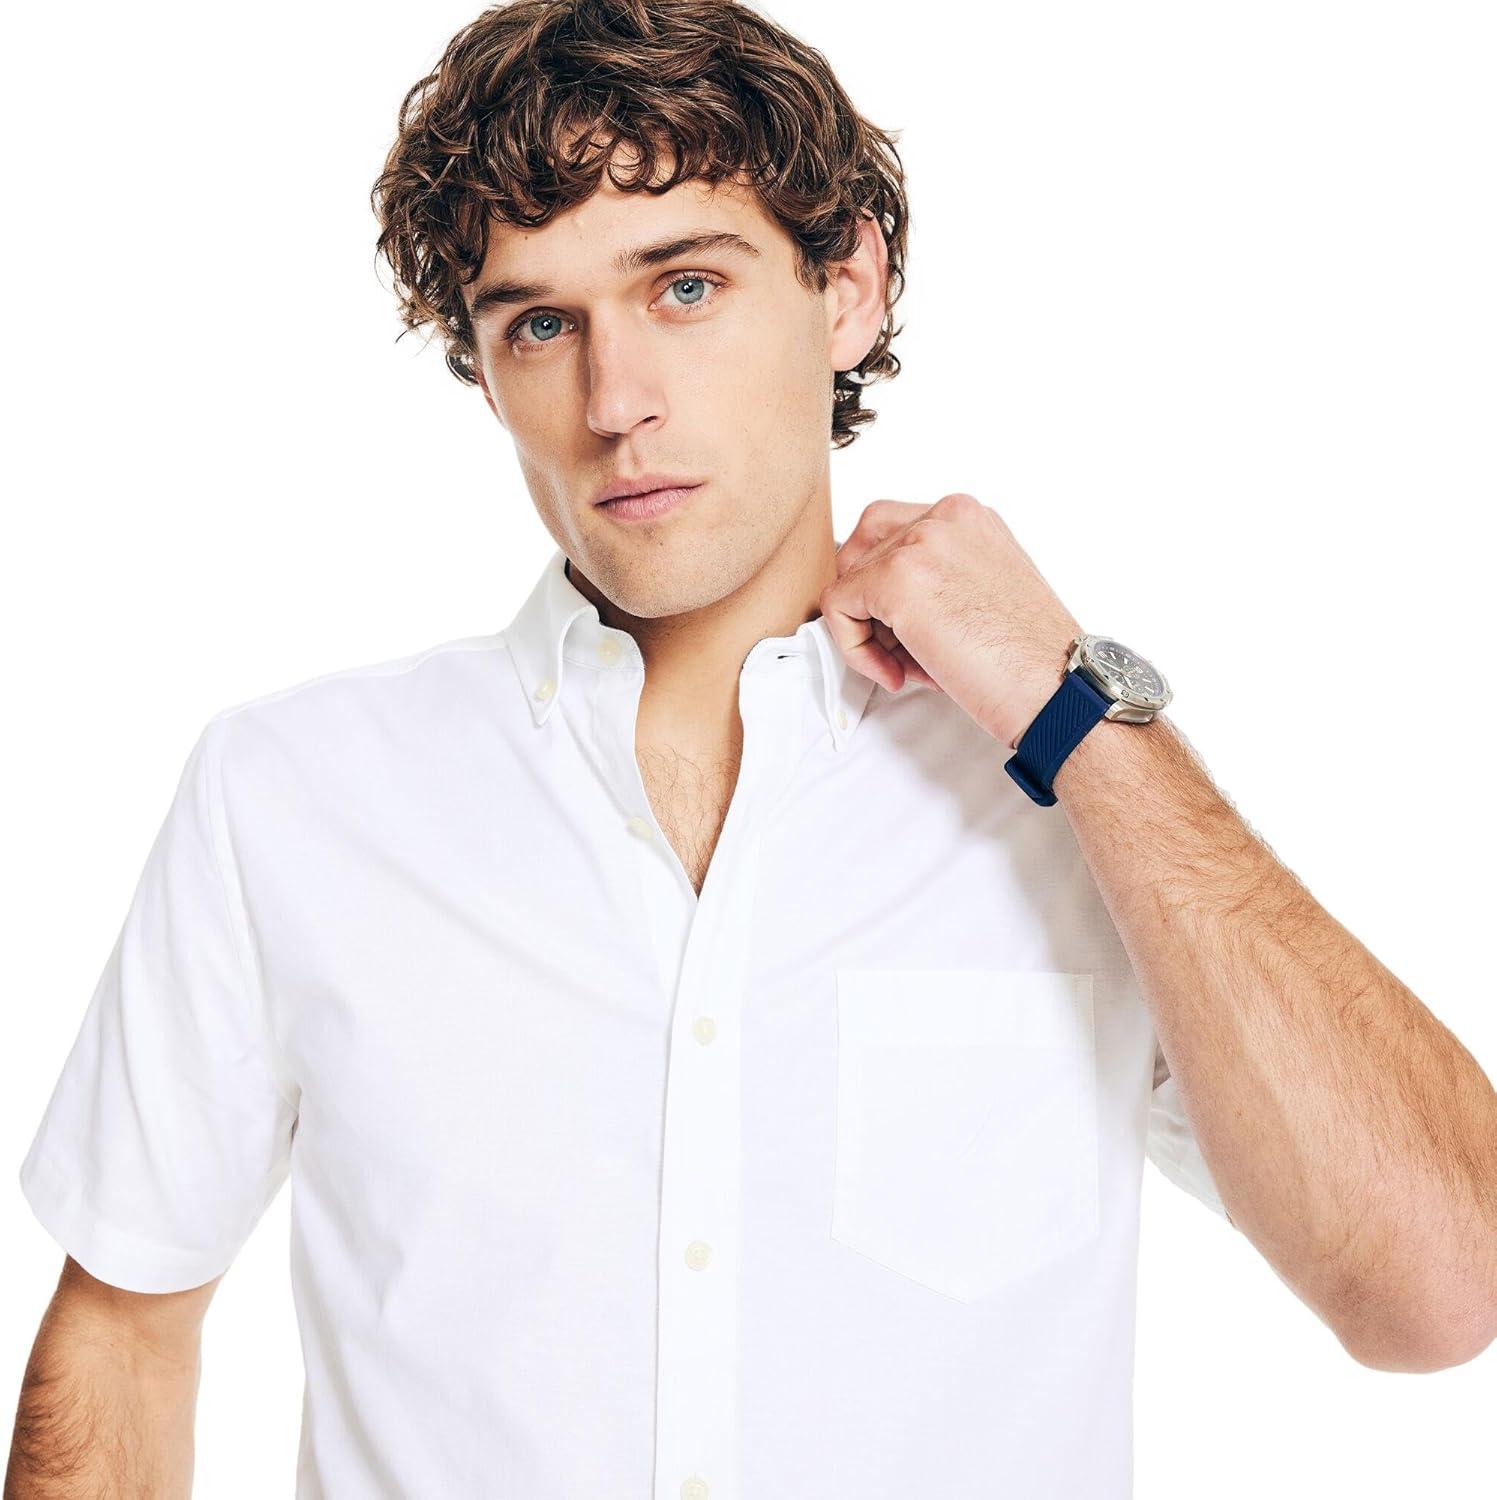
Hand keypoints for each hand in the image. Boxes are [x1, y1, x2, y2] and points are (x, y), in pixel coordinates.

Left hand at [821, 493, 1084, 751]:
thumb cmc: (1028, 660)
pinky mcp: (896, 579)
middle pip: (862, 545)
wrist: (1058, 689)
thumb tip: (878, 599)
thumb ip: (936, 578)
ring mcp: (920, 542)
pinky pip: (838, 607)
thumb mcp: (982, 594)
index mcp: (968, 518)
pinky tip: (898, 675)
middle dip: (869, 601)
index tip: (913, 633)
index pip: (892, 531)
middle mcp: (945, 516)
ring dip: (867, 630)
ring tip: (911, 666)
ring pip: (848, 579)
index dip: (887, 587)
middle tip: (901, 650)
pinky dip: (855, 649)